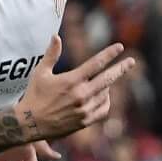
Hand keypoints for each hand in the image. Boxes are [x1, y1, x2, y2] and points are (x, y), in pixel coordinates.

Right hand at [21, 35, 135, 140]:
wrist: (29, 124)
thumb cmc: (33, 96)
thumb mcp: (40, 73)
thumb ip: (51, 54)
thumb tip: (56, 36)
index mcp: (71, 80)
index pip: (96, 63)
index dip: (109, 54)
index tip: (120, 47)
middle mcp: (80, 95)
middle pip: (108, 79)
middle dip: (122, 68)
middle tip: (131, 61)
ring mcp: (84, 109)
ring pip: (105, 94)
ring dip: (107, 86)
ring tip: (103, 82)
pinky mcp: (84, 121)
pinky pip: (103, 109)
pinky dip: (106, 101)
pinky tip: (103, 96)